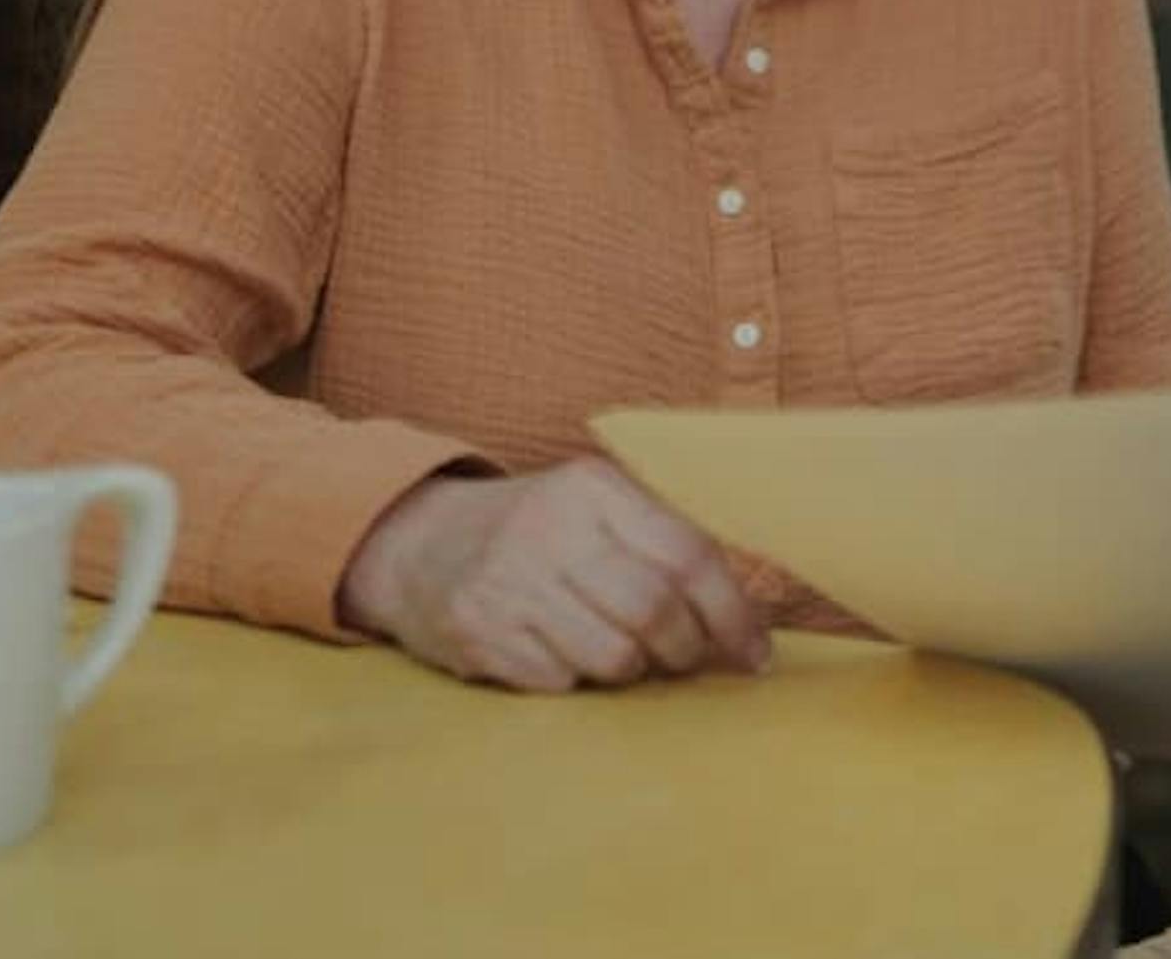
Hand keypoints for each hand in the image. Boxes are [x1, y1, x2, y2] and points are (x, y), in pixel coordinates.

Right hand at [338, 458, 769, 690]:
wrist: (416, 544)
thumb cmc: (536, 535)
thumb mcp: (596, 511)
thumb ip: (666, 546)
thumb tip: (752, 618)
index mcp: (593, 488)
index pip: (687, 554)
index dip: (732, 613)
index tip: (755, 653)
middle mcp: (549, 528)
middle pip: (654, 610)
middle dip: (685, 649)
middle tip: (687, 660)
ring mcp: (507, 582)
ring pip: (612, 656)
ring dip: (632, 670)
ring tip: (621, 653)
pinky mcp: (476, 632)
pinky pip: (560, 682)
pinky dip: (576, 681)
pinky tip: (561, 655)